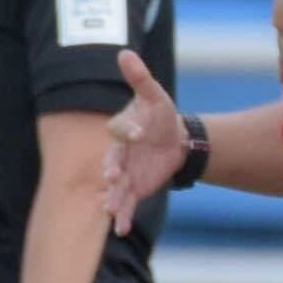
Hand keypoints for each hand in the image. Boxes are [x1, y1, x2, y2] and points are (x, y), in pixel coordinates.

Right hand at [103, 50, 186, 232]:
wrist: (173, 141)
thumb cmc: (160, 116)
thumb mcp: (155, 96)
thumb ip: (140, 78)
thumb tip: (124, 53)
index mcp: (122, 129)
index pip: (121, 130)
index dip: (129, 130)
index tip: (139, 133)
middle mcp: (118, 153)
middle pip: (112, 161)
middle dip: (112, 169)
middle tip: (112, 176)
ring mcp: (124, 173)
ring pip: (114, 187)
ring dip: (112, 198)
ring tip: (109, 209)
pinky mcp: (132, 190)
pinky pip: (125, 204)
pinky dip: (121, 217)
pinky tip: (120, 230)